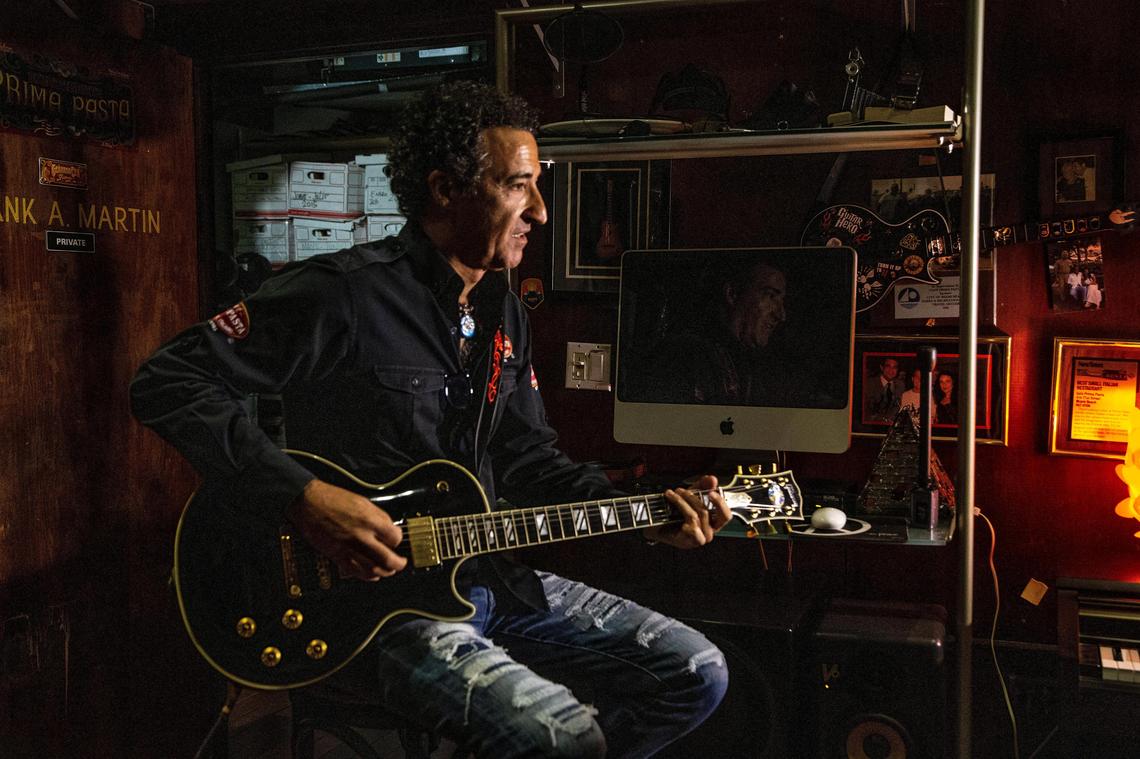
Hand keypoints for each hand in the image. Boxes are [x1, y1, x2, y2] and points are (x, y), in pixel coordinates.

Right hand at [286, 479, 407, 580]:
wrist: (308, 503)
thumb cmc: (332, 499)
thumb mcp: (363, 501)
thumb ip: (378, 517)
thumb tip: (390, 529)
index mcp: (369, 520)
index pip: (395, 538)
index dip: (398, 539)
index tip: (396, 539)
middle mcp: (361, 536)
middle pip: (387, 559)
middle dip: (398, 564)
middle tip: (401, 562)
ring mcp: (348, 548)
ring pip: (373, 570)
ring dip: (384, 572)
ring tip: (389, 570)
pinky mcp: (336, 556)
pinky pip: (355, 572)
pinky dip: (367, 576)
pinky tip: (373, 575)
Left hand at [642, 475, 731, 548]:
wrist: (657, 524)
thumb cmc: (676, 511)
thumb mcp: (691, 495)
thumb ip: (703, 486)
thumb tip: (713, 479)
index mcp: (714, 522)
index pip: (726, 516)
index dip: (720, 503)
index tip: (711, 492)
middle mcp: (709, 532)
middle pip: (706, 512)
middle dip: (691, 497)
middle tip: (680, 490)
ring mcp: (699, 539)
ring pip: (695, 516)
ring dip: (681, 502)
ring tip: (671, 495)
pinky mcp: (688, 542)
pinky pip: (689, 527)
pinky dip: (680, 514)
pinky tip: (671, 510)